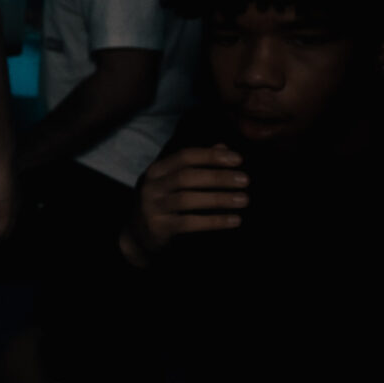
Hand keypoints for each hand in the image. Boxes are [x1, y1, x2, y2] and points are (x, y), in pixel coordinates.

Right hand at [124, 144, 246, 263]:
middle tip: (245, 180)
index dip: (211, 156)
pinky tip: (234, 220)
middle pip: (186, 176)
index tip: (238, 159)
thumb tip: (224, 147)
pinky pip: (189, 223)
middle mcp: (151, 186)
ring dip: (219, 198)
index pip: (185, 156)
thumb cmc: (162, 203)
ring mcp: (152, 207)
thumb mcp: (173, 181)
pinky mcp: (158, 227)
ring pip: (187, 199)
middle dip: (219, 177)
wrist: (138, 235)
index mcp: (156, 170)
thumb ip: (197, 164)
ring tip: (243, 200)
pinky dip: (214, 221)